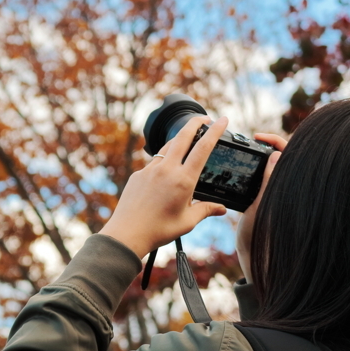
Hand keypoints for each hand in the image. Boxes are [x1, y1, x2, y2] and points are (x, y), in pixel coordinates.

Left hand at [100, 116, 229, 258]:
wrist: (127, 234)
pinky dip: (164, 162)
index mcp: (183, 180)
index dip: (214, 131)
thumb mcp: (187, 222)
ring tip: (189, 141)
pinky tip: (167, 173)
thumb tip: (222, 209)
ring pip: (167, 147)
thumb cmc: (158, 230)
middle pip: (183, 136)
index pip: (203, 148)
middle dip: (195, 123)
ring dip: (179, 140)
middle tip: (205, 117)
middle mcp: (166, 170)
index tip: (222, 120)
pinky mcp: (138, 174)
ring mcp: (150, 170)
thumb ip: (206, 211)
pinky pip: (154, 163)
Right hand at [235, 133, 286, 282]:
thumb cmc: (258, 238)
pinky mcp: (271, 199)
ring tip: (248, 152)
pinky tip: (247, 169)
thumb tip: (277, 154)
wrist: (254, 259)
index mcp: (288, 187)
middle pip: (282, 156)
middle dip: (268, 144)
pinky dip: (259, 169)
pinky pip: (268, 177)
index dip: (275, 140)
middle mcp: (286, 188)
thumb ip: (269, 180)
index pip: (288, 153)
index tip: (258, 138)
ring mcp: (279, 194)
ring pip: (274, 166)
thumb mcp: (259, 206)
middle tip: (251, 143)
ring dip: (263, 156)